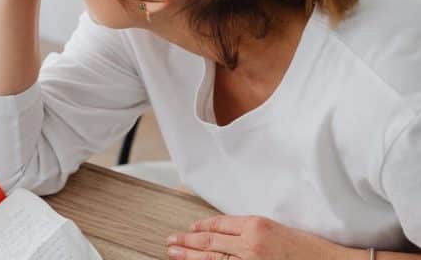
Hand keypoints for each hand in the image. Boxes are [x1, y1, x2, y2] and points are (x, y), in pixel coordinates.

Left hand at [167, 215, 350, 259]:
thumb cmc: (309, 248)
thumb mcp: (277, 230)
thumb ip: (252, 230)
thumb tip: (228, 234)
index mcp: (257, 225)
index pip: (219, 223)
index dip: (201, 226)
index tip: (189, 228)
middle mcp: (250, 243)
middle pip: (210, 241)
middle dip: (187, 241)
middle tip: (170, 241)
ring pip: (213, 258)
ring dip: (190, 256)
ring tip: (173, 253)